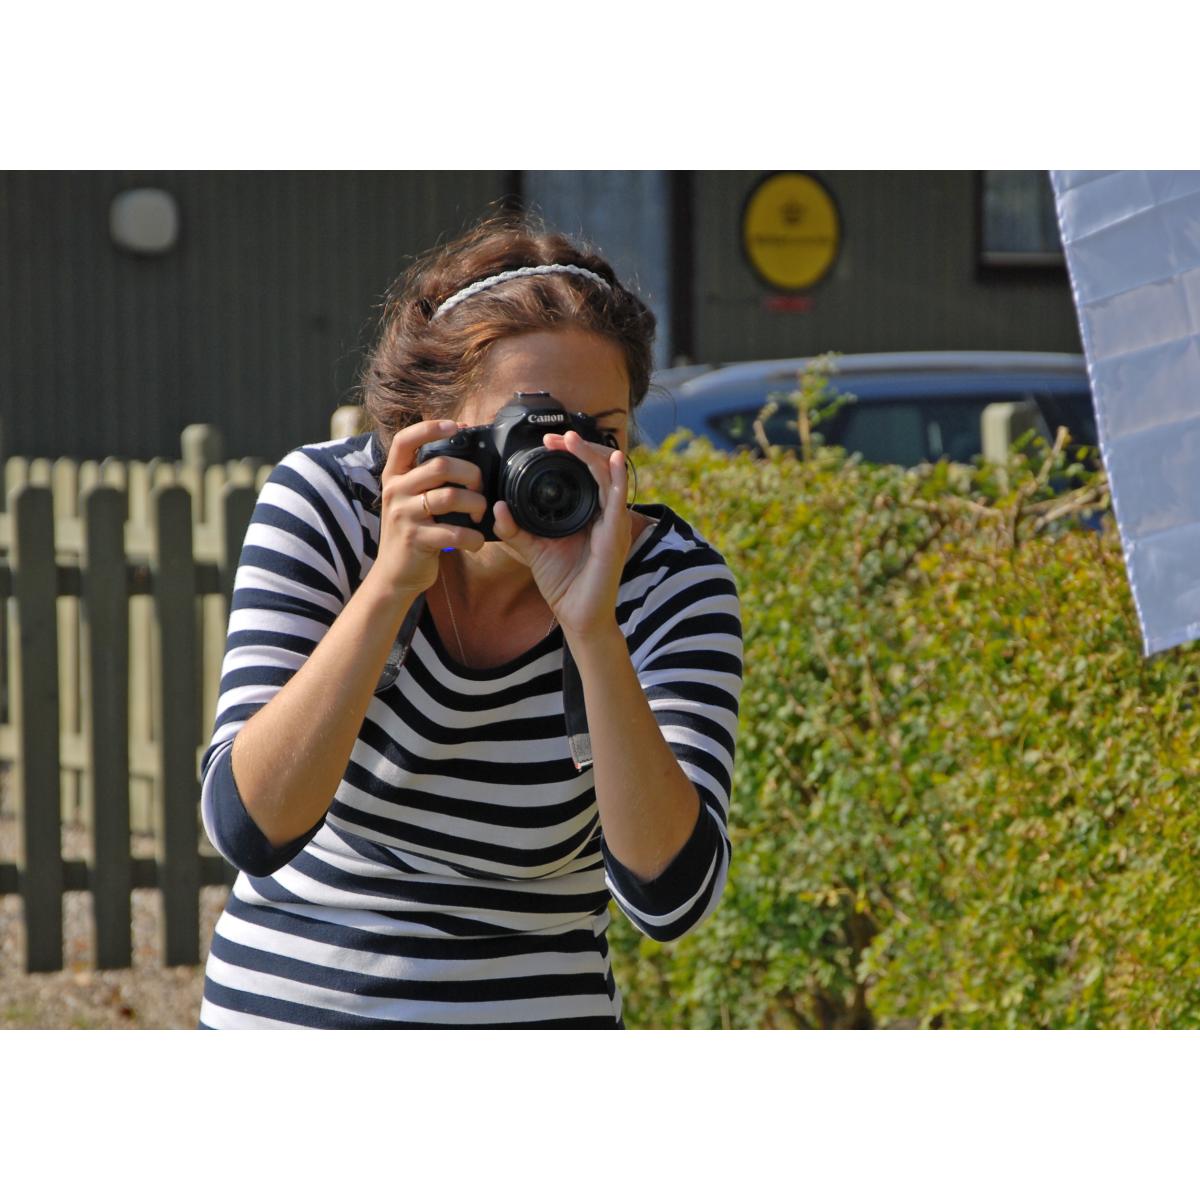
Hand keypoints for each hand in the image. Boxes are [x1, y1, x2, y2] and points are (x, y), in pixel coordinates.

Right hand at [371, 420, 487, 599]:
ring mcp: (404, 515)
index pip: (405, 440)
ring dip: (477, 505)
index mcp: (394, 476)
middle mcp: (395, 491)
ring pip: (452, 497)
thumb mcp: (410, 499)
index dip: (430, 428)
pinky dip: (473, 538)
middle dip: (471, 474)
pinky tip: (476, 541)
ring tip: (480, 516)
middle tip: (481, 489)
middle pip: (441, 465)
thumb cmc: (413, 531)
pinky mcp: (416, 540)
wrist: (394, 575)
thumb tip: (461, 447)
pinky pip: (455, 533)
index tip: (456, 426)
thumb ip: (427, 477)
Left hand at [493, 430, 632, 638]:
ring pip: (609, 478)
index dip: (571, 454)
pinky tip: (613, 461)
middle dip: (580, 448)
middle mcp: (604, 514)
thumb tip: (497, 508)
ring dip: (593, 455)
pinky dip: (617, 479)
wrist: (577, 615)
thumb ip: (515, 529)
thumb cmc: (564, 583)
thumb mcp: (533, 549)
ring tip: (574, 440)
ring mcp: (613, 524)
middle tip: (556, 438)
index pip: (585, 473)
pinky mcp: (615, 536)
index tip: (548, 442)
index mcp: (588, 513)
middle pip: (600, 469)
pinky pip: (618, 501)